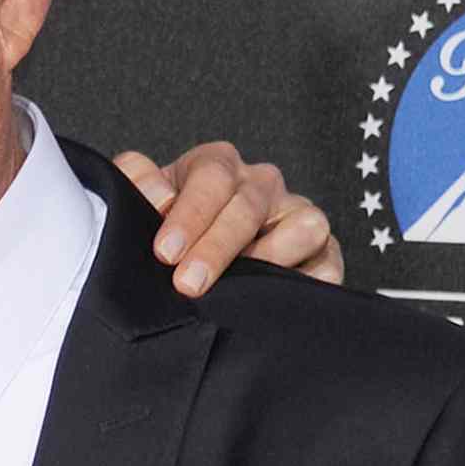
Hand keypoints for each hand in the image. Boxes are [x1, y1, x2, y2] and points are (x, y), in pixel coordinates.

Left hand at [114, 143, 344, 296]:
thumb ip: (135, 182)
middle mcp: (260, 185)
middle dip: (217, 247)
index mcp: (216, 165)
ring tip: (237, 289)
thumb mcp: (138, 197)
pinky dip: (310, 281)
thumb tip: (160, 198)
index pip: (211, 176)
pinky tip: (274, 300)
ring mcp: (296, 215)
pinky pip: (329, 262)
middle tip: (188, 283)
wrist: (183, 262)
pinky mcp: (321, 252)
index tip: (165, 251)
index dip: (190, 214)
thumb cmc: (163, 228)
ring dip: (271, 258)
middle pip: (249, 205)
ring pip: (305, 224)